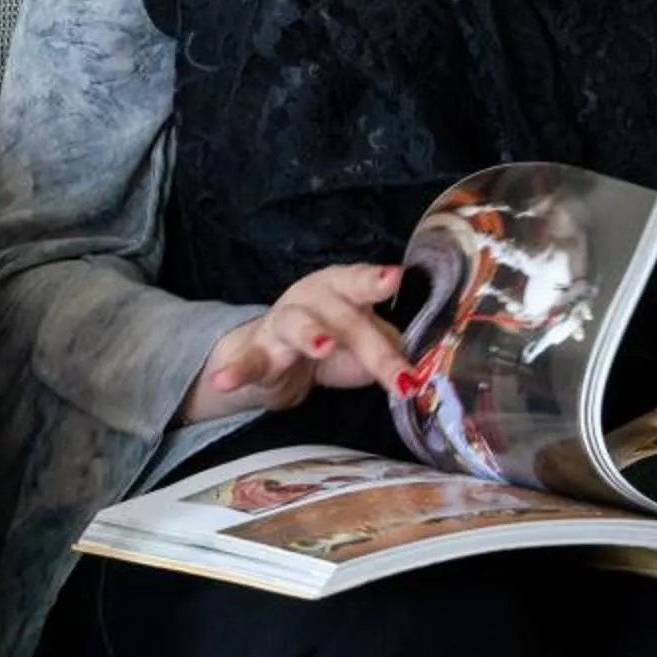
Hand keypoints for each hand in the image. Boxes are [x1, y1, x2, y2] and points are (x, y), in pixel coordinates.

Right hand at [181, 263, 408, 422]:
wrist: (272, 359)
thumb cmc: (331, 340)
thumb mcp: (365, 342)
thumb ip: (394, 350)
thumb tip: (432, 368)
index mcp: (341, 288)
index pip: (360, 281)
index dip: (376, 280)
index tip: (394, 277)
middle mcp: (311, 298)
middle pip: (342, 316)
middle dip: (371, 346)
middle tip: (396, 372)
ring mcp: (281, 324)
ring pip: (295, 324)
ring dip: (309, 334)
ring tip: (320, 346)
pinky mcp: (256, 354)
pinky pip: (246, 362)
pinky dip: (235, 371)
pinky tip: (224, 379)